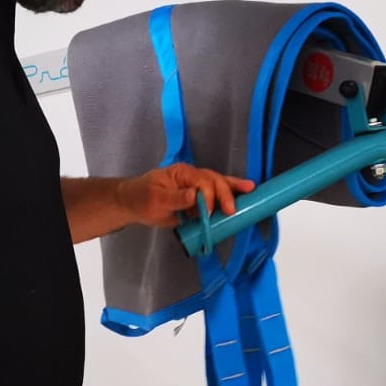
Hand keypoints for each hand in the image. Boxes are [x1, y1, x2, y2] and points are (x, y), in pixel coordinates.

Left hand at [124, 163, 255, 227]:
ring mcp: (196, 187)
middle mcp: (192, 177)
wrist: (134, 204)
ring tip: (251, 191)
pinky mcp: (198, 199)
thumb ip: (175, 198)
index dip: (208, 195)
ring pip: (219, 184)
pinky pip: (216, 196)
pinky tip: (243, 196)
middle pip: (214, 180)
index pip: (201, 180)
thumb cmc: (142, 198)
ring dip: (234, 189)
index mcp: (182, 173)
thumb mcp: (155, 199)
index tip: (208, 212)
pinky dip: (229, 196)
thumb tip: (194, 196)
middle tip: (232, 210)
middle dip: (225, 194)